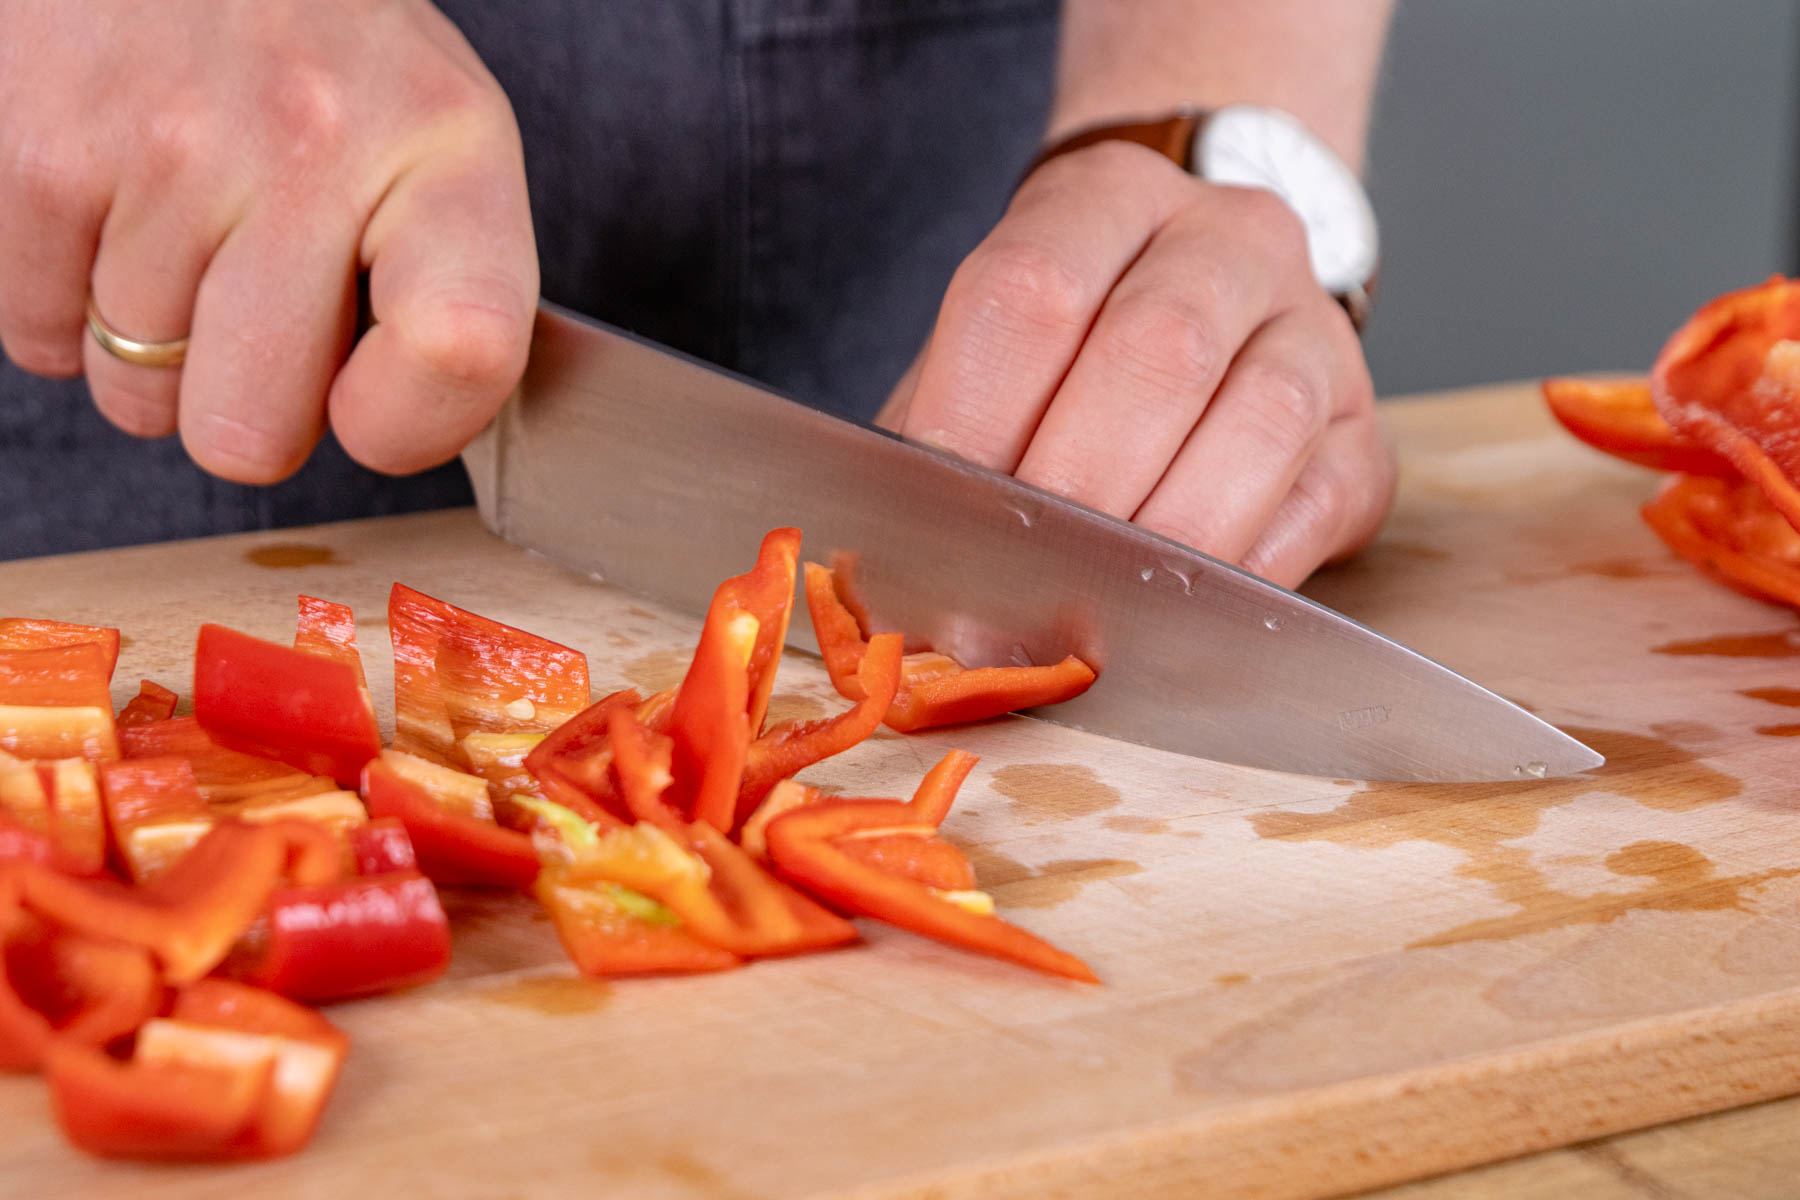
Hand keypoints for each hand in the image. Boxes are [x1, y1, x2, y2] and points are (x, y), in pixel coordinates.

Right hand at [0, 0, 536, 482]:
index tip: (370, 405)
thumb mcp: (434, 140)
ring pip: (140, 397)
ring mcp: (170, 144)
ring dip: (152, 347)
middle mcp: (316, 141)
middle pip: (258, 433)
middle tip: (255, 309)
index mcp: (448, 147)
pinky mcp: (41, 149)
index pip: (463, 350)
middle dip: (247, 406)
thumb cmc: (321, 60)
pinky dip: (61, 304)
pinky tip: (110, 215)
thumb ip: (445, 291)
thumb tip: (403, 435)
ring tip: (183, 232)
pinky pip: (36, 339)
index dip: (404, 425)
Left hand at [878, 141, 1393, 588]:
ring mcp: (1314, 328)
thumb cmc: (1064, 350)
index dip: (976, 414)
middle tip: (1014, 582)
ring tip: (1094, 606)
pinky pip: (1320, 499)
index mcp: (1107, 197)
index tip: (937, 515)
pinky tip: (1181, 609)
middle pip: (1157, 349)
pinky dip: (1245, 567)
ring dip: (1168, 532)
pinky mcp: (1366, 431)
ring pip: (1262, 417)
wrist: (1203, 304)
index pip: (1032, 286)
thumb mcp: (990, 352)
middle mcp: (1229, 238)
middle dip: (1076, 489)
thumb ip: (944, 436)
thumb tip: (901, 553)